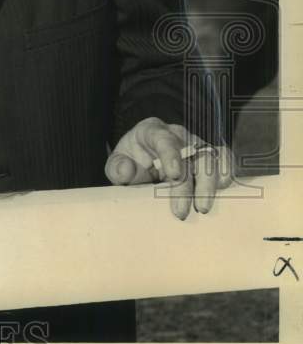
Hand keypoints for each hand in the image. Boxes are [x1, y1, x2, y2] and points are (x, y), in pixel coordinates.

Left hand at [105, 117, 232, 219]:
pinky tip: (223, 192)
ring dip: (210, 184)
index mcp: (152, 131)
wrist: (144, 159)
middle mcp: (179, 135)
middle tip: (182, 211)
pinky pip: (224, 160)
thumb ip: (117, 167)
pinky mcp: (210, 157)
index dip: (171, 156)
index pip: (165, 139)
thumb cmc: (132, 160)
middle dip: (190, 184)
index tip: (174, 175)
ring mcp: (197, 145)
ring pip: (212, 158)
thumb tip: (127, 171)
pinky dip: (226, 174)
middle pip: (193, 154)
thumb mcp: (118, 162)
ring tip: (203, 208)